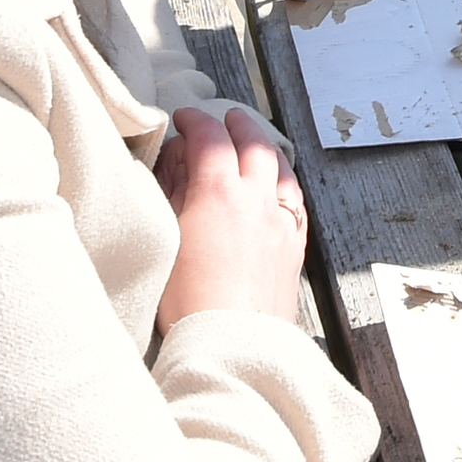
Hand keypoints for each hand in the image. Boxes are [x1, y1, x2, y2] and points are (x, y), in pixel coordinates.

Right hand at [156, 104, 308, 327]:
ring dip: (264, 147)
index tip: (183, 119)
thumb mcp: (166, 238)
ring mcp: (282, 220)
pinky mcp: (294, 244)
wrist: (233, 343)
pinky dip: (283, 179)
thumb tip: (179, 160)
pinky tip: (277, 184)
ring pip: (281, 166)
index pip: (210, 136)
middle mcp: (258, 198)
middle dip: (236, 124)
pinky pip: (295, 197)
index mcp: (220, 192)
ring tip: (252, 143)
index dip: (194, 121)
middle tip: (222, 118)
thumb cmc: (189, 300)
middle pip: (254, 142)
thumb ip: (173, 191)